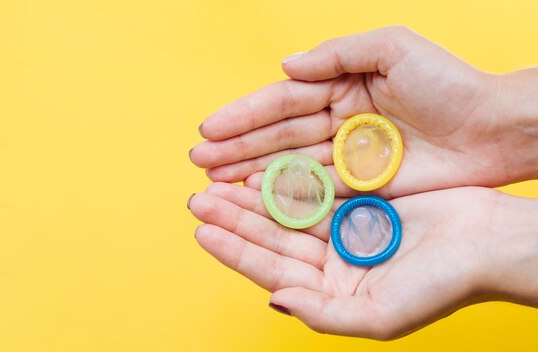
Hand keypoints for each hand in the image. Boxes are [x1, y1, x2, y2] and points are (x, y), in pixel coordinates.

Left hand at [187, 182, 537, 338]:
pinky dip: (286, 181)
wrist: (489, 242)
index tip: (202, 233)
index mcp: (332, 293)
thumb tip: (274, 302)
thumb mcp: (381, 316)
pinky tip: (260, 171)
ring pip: (286, 213)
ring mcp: (343, 231)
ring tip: (217, 184)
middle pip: (272, 239)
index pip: (272, 272)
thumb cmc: (442, 285)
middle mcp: (332, 264)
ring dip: (252, 199)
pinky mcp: (357, 203)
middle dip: (234, 221)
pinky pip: (313, 190)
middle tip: (199, 200)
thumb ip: (323, 315)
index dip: (235, 252)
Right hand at [189, 26, 537, 197]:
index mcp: (340, 84)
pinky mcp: (360, 185)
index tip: (208, 128)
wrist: (494, 129)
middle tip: (198, 161)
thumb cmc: (449, 82)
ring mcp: (346, 155)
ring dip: (250, 173)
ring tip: (214, 182)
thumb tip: (285, 66)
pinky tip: (253, 198)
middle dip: (236, 147)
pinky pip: (315, 190)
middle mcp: (336, 120)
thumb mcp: (393, 49)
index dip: (244, 114)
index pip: (282, 100)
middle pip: (278, 136)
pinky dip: (284, 195)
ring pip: (289, 165)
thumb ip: (336, 54)